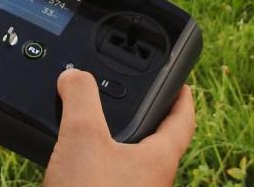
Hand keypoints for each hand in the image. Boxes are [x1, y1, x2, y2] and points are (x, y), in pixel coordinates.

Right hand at [44, 69, 195, 186]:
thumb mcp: (83, 138)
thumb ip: (81, 99)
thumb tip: (74, 76)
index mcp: (158, 160)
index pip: (183, 122)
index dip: (183, 98)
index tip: (182, 83)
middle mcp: (150, 183)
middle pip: (156, 144)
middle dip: (144, 120)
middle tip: (132, 100)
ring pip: (128, 164)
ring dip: (114, 144)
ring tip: (92, 126)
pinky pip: (105, 181)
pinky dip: (92, 166)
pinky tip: (70, 165)